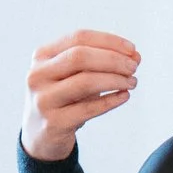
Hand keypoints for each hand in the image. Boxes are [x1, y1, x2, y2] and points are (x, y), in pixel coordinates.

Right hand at [22, 29, 140, 161]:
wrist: (40, 135)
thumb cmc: (64, 98)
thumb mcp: (77, 76)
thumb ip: (103, 62)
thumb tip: (135, 56)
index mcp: (42, 56)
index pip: (79, 38)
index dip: (109, 41)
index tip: (132, 50)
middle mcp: (38, 75)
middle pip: (80, 57)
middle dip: (113, 60)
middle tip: (133, 67)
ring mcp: (44, 100)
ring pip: (85, 82)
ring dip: (115, 79)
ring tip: (131, 82)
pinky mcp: (54, 123)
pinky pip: (89, 108)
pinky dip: (111, 100)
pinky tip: (124, 96)